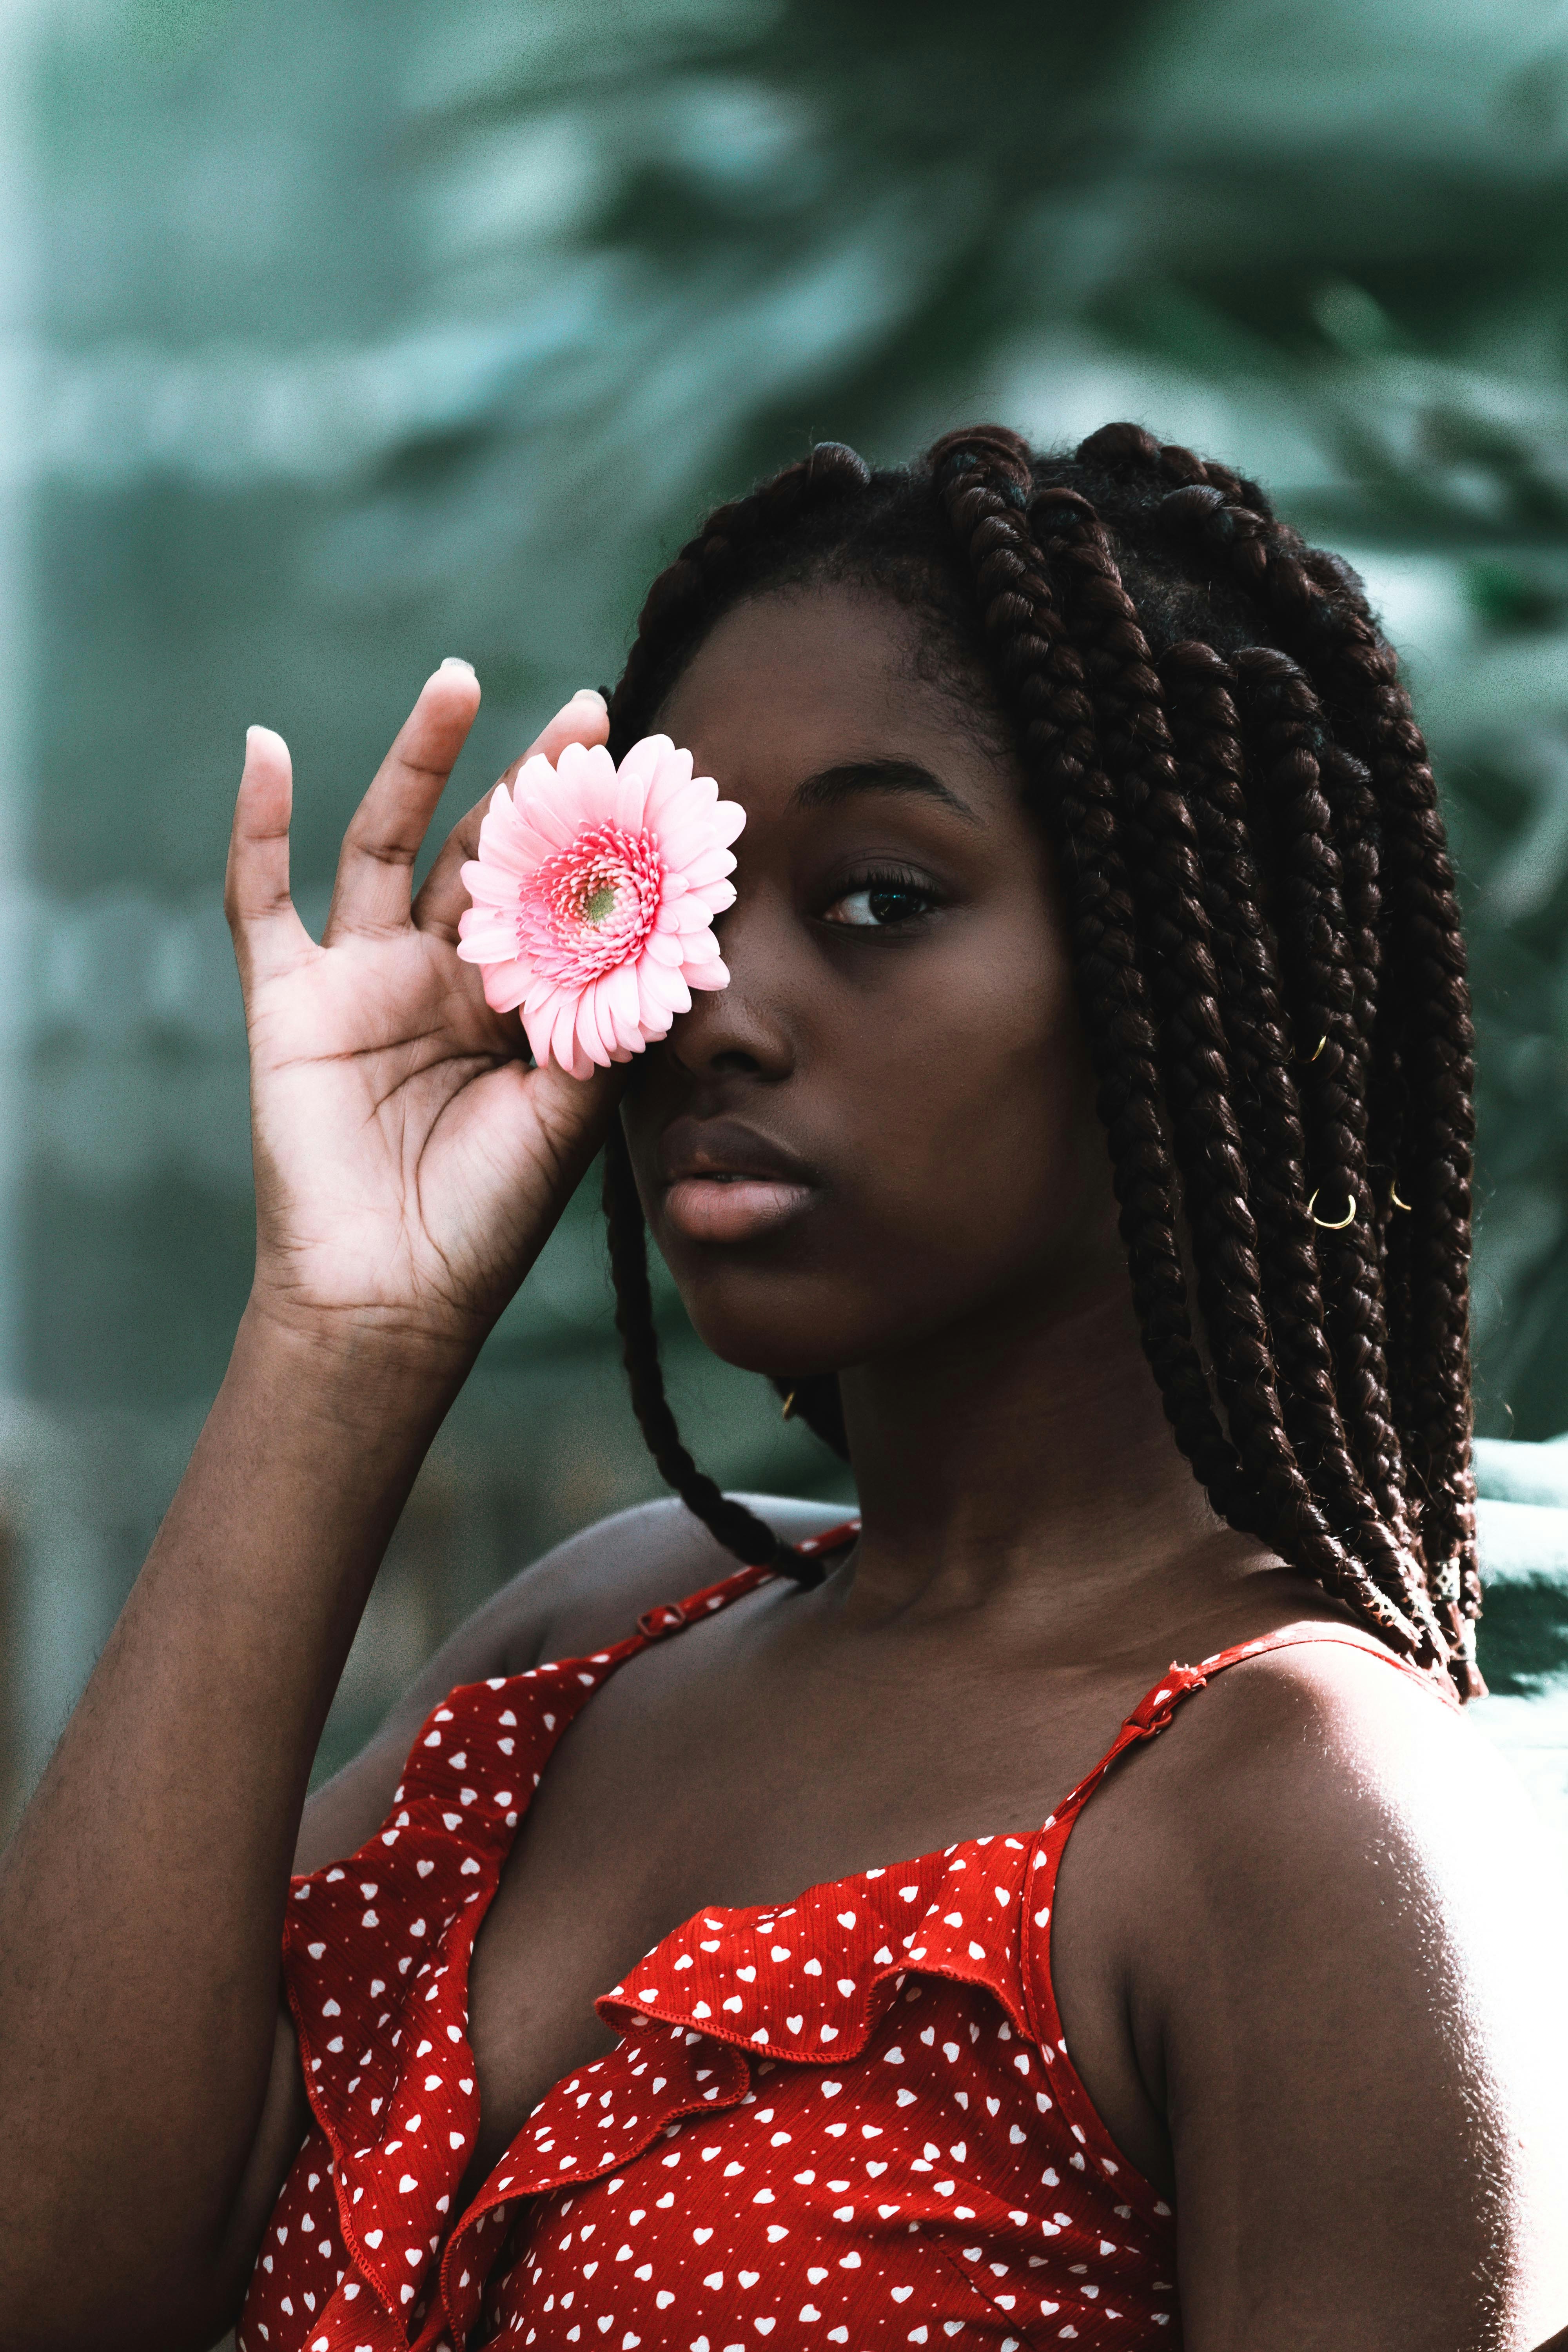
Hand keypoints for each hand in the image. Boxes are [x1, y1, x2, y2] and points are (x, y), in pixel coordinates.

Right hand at [226, 666, 623, 1358]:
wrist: (397, 1294)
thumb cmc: (489, 1215)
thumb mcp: (572, 1110)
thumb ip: (608, 1021)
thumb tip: (677, 935)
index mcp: (515, 1002)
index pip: (559, 894)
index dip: (598, 837)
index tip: (650, 774)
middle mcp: (442, 974)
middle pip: (486, 850)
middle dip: (534, 782)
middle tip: (589, 712)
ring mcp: (363, 977)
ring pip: (388, 840)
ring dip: (419, 759)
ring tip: (459, 680)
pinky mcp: (291, 996)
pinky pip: (261, 896)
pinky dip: (255, 823)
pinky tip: (263, 746)